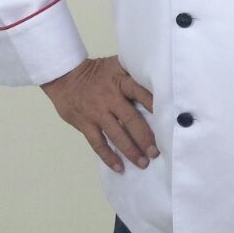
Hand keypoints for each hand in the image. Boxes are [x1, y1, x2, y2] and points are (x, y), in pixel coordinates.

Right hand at [41, 56, 157, 172]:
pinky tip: (119, 167)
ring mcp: (97, 114)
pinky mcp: (86, 125)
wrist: (66, 77)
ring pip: (116, 135)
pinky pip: (98, 144)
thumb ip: (133, 73)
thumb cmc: (97, 72)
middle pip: (130, 119)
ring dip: (130, 150)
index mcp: (121, 82)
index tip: (166, 119)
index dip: (153, 105)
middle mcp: (110, 99)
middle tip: (156, 152)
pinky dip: (108, 157)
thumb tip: (158, 79)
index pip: (140, 93)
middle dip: (145, 137)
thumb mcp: (116, 64)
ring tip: (143, 163)